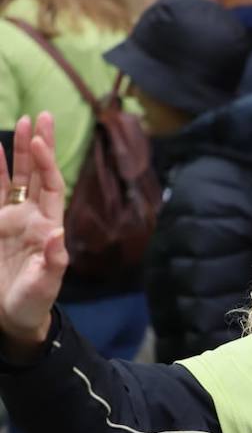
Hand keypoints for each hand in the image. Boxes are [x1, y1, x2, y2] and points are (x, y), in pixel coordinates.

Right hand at [0, 113, 66, 359]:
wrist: (12, 316)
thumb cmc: (33, 303)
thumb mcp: (45, 285)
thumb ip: (52, 261)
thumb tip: (58, 235)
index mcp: (48, 227)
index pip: (50, 187)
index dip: (46, 163)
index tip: (39, 140)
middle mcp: (32, 217)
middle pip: (37, 174)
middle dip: (39, 146)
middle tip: (41, 116)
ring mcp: (12, 219)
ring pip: (16, 178)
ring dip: (17, 152)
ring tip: (21, 122)